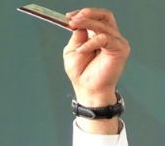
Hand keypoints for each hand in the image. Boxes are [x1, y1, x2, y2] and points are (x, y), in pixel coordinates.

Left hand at [63, 8, 128, 132]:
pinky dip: (91, 43)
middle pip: (104, 16)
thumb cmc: (81, 73)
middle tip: (73, 17)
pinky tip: (81, 50)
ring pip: (103, 26)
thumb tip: (78, 23)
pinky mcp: (120, 49)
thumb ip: (76, 37)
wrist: (88, 89)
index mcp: (98, 35)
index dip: (83, 13)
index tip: (68, 16)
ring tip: (74, 25)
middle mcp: (110, 36)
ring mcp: (116, 42)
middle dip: (88, 14)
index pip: (96, 17)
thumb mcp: (73, 51)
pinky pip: (105, 39)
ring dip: (87, 24)